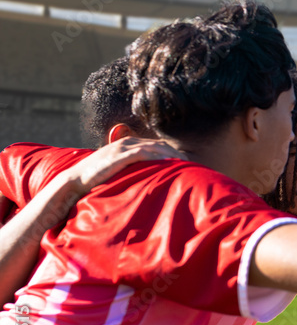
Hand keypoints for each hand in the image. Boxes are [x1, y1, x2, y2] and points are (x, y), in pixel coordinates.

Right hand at [63, 137, 183, 196]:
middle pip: (160, 145)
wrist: (75, 181)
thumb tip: (148, 181)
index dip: (173, 154)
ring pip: (155, 148)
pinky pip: (144, 154)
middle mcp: (128, 142)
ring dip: (172, 156)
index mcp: (129, 144)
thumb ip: (133, 171)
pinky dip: (159, 158)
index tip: (187, 164)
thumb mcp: (118, 171)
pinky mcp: (120, 155)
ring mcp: (123, 147)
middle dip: (176, 154)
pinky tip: (170, 165)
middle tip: (193, 165)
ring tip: (186, 166)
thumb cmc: (97, 180)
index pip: (158, 146)